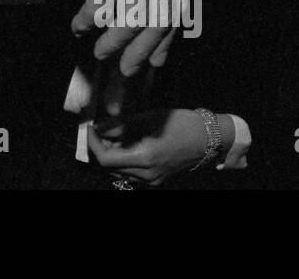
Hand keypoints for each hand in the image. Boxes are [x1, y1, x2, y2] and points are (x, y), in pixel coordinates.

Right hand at [62, 0, 184, 73]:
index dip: (166, 37)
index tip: (155, 59)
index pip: (177, 3)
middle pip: (157, 17)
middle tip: (126, 68)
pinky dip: (88, 22)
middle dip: (141, 49)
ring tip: (99, 51)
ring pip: (130, 17)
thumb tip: (142, 11)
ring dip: (113, 41)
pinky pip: (101, 7)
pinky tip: (78, 26)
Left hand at [87, 108, 209, 186]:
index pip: (105, 159)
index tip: (90, 128)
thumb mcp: (147, 118)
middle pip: (109, 167)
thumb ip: (120, 124)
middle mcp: (146, 174)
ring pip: (118, 172)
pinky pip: (130, 174)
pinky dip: (123, 161)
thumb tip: (98, 127)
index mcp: (144, 158)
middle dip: (101, 148)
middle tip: (103, 130)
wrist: (208, 139)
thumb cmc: (180, 123)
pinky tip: (128, 145)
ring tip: (116, 136)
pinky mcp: (156, 180)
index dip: (93, 144)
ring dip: (111, 155)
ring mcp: (152, 180)